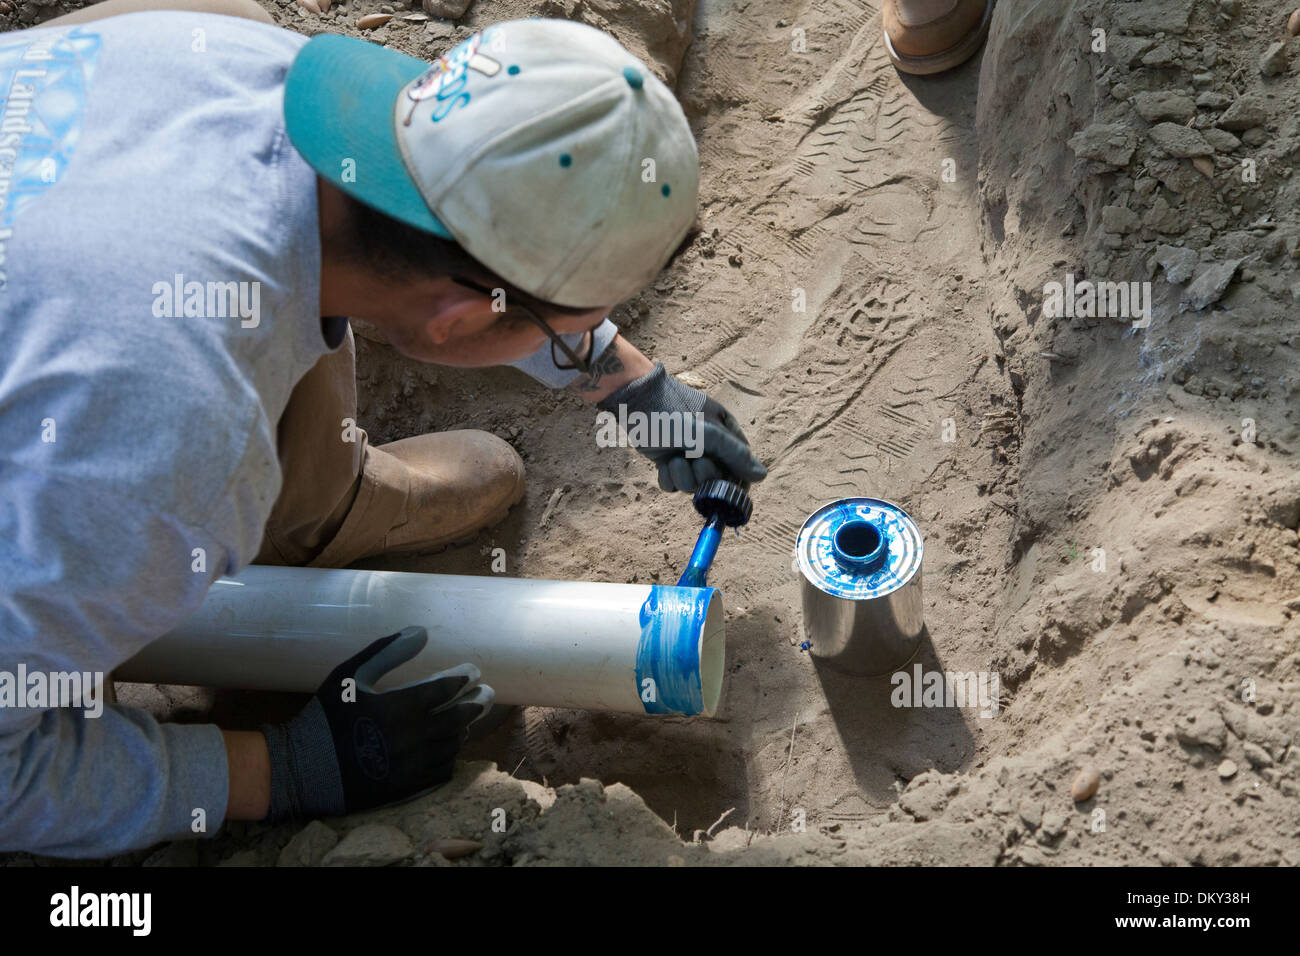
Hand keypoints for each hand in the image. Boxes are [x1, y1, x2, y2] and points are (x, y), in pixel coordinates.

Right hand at [260, 627, 491, 821]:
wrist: (304, 770)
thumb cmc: (326, 716)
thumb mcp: (349, 674)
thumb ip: (387, 651)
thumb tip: (421, 631)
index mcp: (400, 707)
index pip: (446, 689)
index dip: (463, 678)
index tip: (473, 671)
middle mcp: (413, 738)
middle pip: (459, 718)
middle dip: (477, 702)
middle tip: (486, 693)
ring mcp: (413, 766)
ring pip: (453, 745)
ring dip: (464, 728)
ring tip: (467, 717)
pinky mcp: (408, 788)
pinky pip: (442, 771)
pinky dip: (450, 755)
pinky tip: (449, 746)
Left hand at [597, 362, 766, 491]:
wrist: (634, 403)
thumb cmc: (673, 411)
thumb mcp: (707, 432)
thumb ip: (735, 454)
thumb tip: (762, 476)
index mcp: (727, 434)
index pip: (742, 467)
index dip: (733, 481)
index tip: (724, 487)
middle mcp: (711, 447)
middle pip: (717, 481)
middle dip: (703, 475)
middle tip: (694, 459)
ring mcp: (689, 456)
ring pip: (694, 486)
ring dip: (683, 476)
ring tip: (674, 457)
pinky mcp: (670, 463)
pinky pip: (675, 485)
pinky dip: (668, 478)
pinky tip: (663, 463)